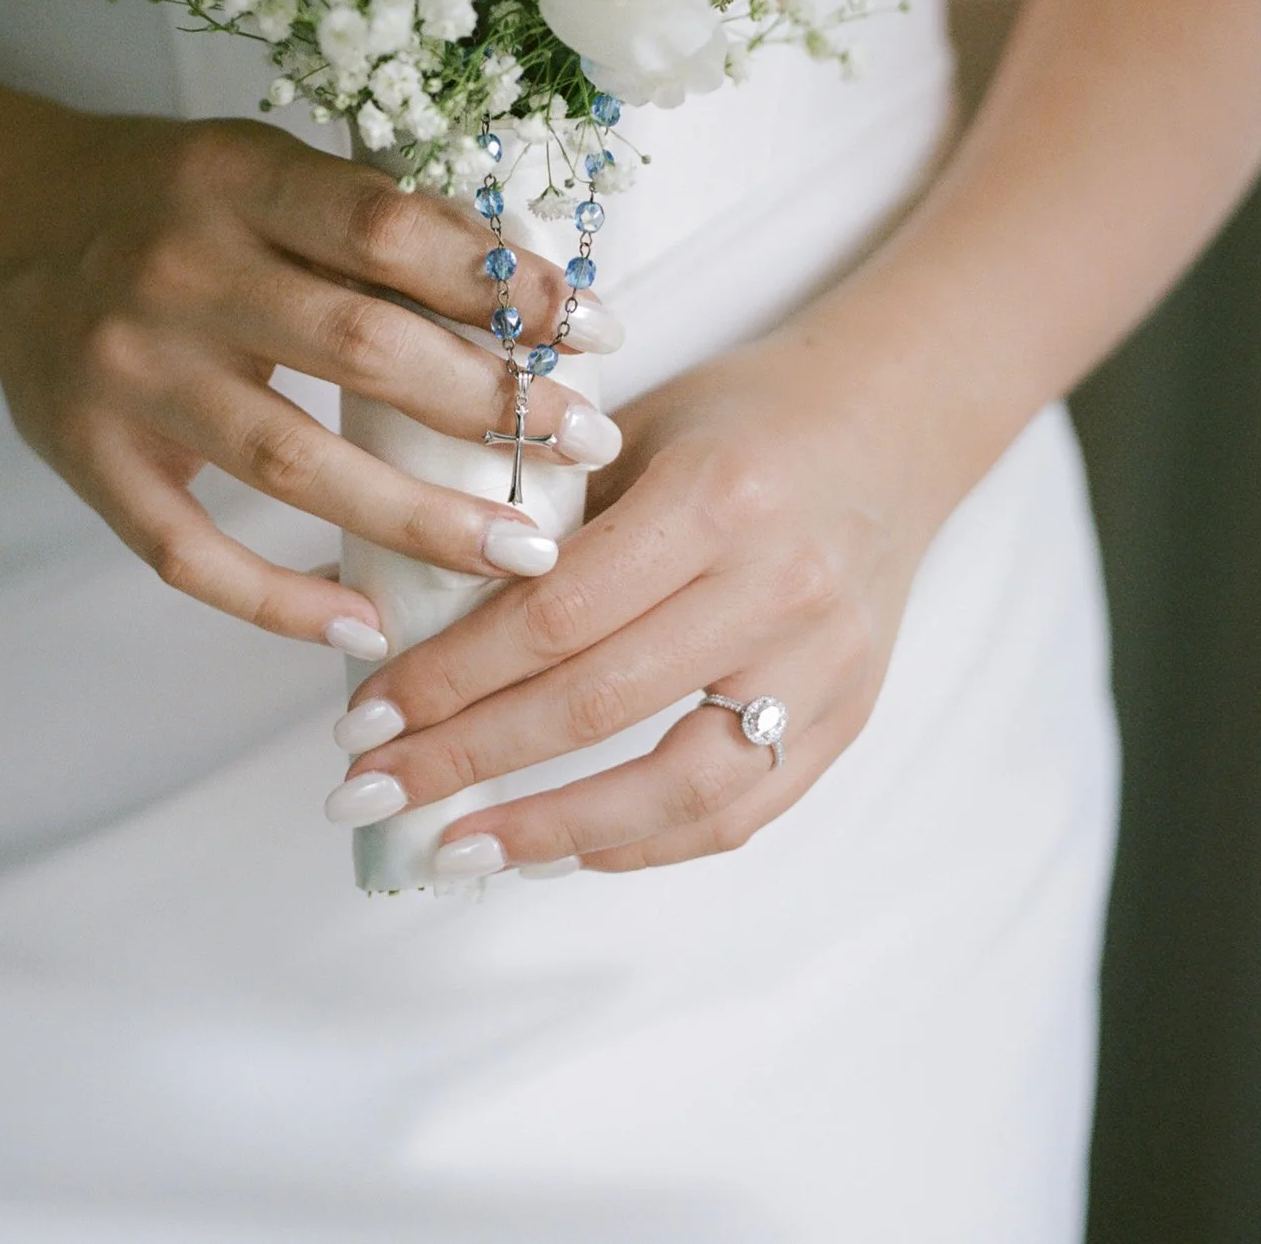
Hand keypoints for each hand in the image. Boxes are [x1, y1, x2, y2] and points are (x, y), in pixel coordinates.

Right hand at [0, 111, 624, 655]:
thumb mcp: (258, 164)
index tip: (594, 330)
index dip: (502, 283)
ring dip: (420, 517)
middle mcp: (176, 273)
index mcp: (234, 181)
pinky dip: (278, 598)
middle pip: (359, 353)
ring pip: (292, 466)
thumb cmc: (164, 193)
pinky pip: (188, 552)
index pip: (389, 231)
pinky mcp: (87, 457)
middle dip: (492, 407)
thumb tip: (522, 290)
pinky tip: (366, 623)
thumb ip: (366, 217)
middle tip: (587, 447)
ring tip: (523, 552)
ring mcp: (126, 374)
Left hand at [328, 335, 948, 867]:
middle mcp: (777, 586)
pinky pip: (743, 807)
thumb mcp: (633, 430)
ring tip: (454, 847)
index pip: (557, 614)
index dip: (452, 676)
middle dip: (469, 757)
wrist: (895, 419)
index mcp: (714, 498)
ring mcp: (825, 662)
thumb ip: (536, 516)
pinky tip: (563, 848)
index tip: (365, 716)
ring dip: (553, 829)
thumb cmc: (742, 412)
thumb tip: (390, 598)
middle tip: (369, 789)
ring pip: (678, 785)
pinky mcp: (852, 712)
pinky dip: (647, 843)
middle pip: (598, 702)